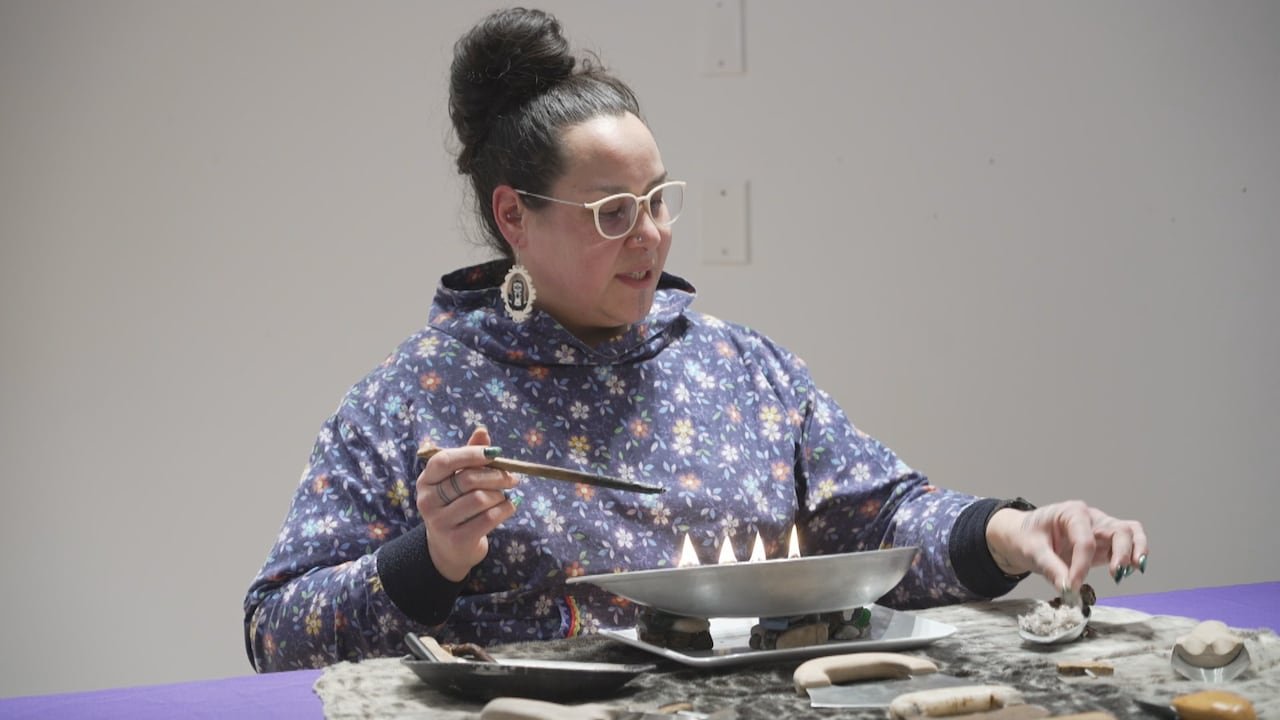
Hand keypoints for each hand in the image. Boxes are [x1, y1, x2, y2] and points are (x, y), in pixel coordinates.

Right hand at [416, 428, 518, 581]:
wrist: (450, 548)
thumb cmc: (456, 506)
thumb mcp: (458, 479)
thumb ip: (469, 455)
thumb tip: (482, 431)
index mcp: (426, 480)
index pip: (444, 460)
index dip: (471, 454)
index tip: (495, 453)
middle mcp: (427, 501)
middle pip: (467, 480)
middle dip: (496, 476)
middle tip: (512, 478)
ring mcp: (440, 522)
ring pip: (481, 499)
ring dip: (500, 495)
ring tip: (505, 496)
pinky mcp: (457, 540)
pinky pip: (489, 518)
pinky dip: (506, 509)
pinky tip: (510, 507)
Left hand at [986, 499, 1148, 591]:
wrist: (1022, 536)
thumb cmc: (1026, 537)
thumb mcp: (1032, 551)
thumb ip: (1051, 568)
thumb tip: (1067, 588)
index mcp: (1072, 513)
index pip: (1085, 540)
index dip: (1081, 564)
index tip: (1072, 585)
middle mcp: (1091, 518)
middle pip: (1118, 529)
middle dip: (1121, 552)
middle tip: (1116, 574)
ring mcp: (1100, 530)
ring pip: (1129, 533)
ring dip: (1135, 551)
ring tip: (1132, 571)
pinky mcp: (1103, 544)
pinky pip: (1126, 546)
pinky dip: (1133, 556)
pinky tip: (1132, 571)